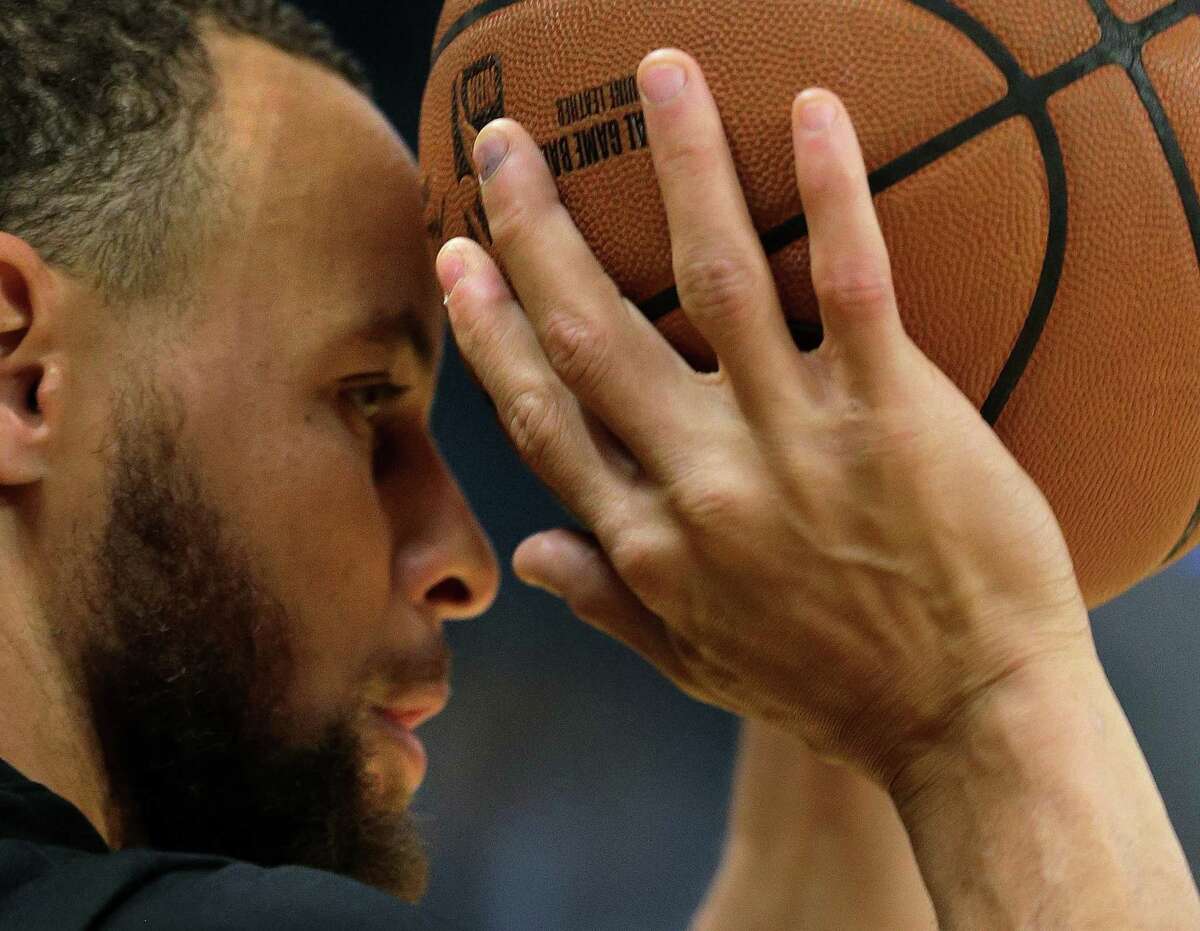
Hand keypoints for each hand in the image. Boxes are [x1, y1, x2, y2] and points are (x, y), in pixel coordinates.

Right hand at [436, 49, 1093, 786]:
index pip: (544, 417)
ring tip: (656, 74)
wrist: (967, 725)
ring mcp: (797, 444)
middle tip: (504, 144)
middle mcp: (702, 484)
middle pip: (596, 332)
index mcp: (648, 542)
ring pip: (716, 280)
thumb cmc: (829, 690)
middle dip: (537, 229)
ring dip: (680, 166)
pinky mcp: (894, 417)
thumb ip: (605, 600)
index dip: (491, 331)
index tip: (458, 257)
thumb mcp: (697, 661)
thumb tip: (525, 556)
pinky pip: (855, 285)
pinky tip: (812, 113)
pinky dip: (832, 194)